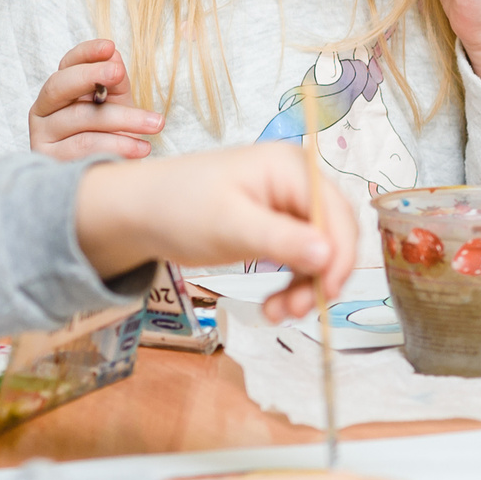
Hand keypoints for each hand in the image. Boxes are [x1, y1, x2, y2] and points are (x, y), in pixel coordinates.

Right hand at [28, 38, 162, 161]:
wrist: (103, 179)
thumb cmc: (110, 137)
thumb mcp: (116, 105)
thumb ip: (114, 82)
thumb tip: (113, 55)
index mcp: (59, 91)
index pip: (67, 63)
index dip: (86, 53)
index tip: (110, 46)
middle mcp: (43, 110)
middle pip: (61, 85)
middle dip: (92, 75)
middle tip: (120, 74)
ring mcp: (43, 135)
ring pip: (81, 118)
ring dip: (122, 119)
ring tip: (155, 124)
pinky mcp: (51, 161)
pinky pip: (84, 148)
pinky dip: (116, 145)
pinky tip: (141, 149)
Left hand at [73, 142, 354, 320]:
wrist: (141, 212)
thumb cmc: (180, 207)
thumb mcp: (230, 226)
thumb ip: (281, 241)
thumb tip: (328, 255)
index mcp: (290, 167)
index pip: (335, 212)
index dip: (339, 254)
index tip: (325, 292)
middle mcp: (297, 181)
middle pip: (334, 232)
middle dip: (323, 274)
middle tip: (297, 310)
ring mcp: (288, 204)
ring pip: (321, 250)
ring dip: (308, 285)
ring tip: (278, 313)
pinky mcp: (278, 226)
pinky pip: (302, 257)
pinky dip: (294, 283)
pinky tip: (275, 304)